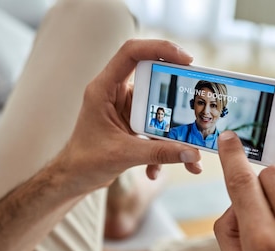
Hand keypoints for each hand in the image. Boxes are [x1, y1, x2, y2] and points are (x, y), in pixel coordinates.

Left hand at [53, 39, 202, 195]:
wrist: (75, 178)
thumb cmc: (85, 161)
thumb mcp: (123, 155)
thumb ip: (157, 153)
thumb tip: (191, 154)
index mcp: (104, 89)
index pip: (131, 53)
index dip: (159, 48)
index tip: (186, 59)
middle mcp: (115, 93)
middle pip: (154, 81)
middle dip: (178, 98)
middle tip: (199, 105)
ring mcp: (125, 108)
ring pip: (158, 110)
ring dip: (173, 133)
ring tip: (189, 155)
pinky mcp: (132, 123)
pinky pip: (155, 129)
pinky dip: (160, 149)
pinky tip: (154, 172)